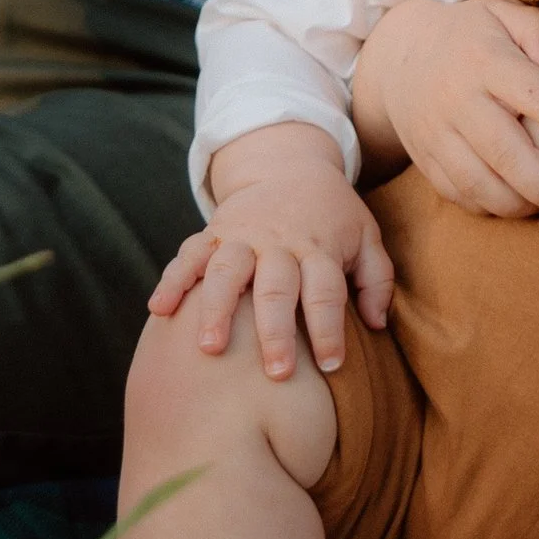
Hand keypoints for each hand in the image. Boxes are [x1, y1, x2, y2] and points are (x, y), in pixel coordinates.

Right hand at [157, 126, 393, 376]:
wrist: (289, 165)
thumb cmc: (332, 216)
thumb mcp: (366, 236)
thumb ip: (377, 279)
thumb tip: (379, 325)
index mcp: (319, 248)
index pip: (326, 291)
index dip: (329, 329)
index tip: (331, 366)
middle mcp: (279, 243)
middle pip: (277, 287)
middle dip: (276, 331)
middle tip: (277, 372)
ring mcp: (242, 236)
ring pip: (228, 271)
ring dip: (218, 308)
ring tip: (210, 347)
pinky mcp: (212, 233)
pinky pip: (189, 255)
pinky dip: (173, 281)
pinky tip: (159, 310)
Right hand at [352, 0, 538, 218]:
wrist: (400, 54)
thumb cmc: (473, 35)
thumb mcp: (504, 14)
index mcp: (485, 59)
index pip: (532, 94)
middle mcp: (457, 98)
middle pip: (503, 151)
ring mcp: (436, 131)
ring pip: (477, 181)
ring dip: (519, 205)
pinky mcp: (424, 157)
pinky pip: (456, 192)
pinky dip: (489, 207)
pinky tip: (520, 207)